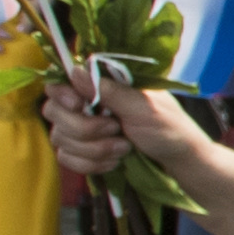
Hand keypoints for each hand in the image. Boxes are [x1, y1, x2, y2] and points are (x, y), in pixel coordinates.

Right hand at [40, 77, 205, 180]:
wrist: (180, 162)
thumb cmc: (169, 128)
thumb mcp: (144, 107)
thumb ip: (109, 90)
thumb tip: (75, 70)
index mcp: (102, 86)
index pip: (60, 83)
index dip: (62, 95)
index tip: (79, 105)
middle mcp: (86, 105)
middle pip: (53, 112)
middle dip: (85, 129)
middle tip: (116, 130)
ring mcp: (82, 129)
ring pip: (60, 138)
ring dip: (94, 149)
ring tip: (125, 148)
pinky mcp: (82, 152)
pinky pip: (67, 159)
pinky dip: (91, 164)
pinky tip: (115, 161)